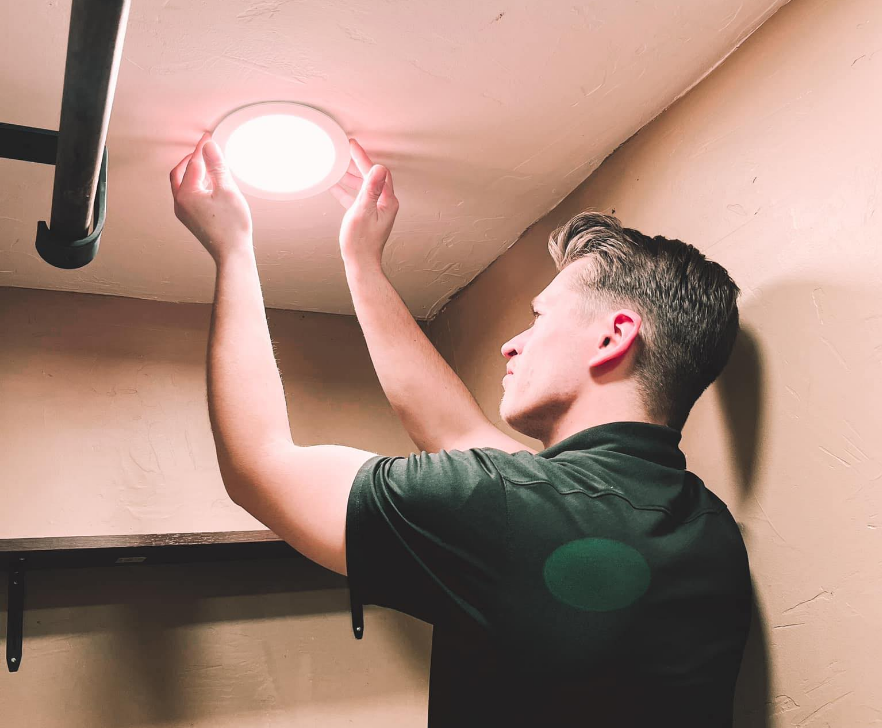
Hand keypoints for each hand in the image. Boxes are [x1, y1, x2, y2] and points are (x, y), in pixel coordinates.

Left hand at [170, 132, 252, 263]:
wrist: (232, 253)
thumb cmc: (231, 227)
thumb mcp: (227, 190)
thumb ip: (217, 166)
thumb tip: (209, 146)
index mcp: (186, 194)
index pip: (193, 163)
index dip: (202, 149)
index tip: (208, 138)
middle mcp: (180, 203)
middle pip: (180, 172)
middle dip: (192, 160)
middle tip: (204, 151)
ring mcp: (185, 213)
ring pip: (184, 184)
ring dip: (194, 172)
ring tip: (209, 166)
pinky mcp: (192, 219)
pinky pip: (189, 195)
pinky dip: (197, 185)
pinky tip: (211, 186)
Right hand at [330, 139, 398, 265]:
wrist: (360, 263)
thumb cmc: (361, 242)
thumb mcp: (362, 212)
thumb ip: (370, 190)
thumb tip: (378, 169)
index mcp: (387, 201)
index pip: (376, 172)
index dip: (362, 158)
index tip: (352, 145)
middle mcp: (384, 204)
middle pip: (370, 177)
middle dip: (356, 163)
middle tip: (344, 151)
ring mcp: (376, 210)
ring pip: (363, 187)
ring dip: (351, 176)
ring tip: (338, 166)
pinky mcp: (367, 217)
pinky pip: (357, 198)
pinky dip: (347, 191)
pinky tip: (336, 186)